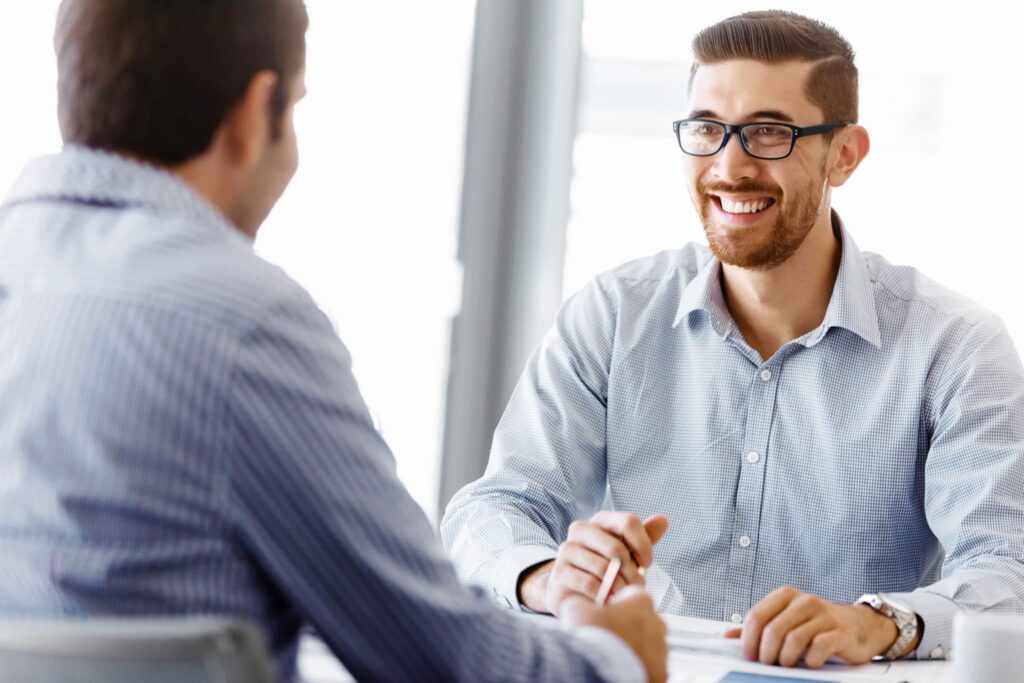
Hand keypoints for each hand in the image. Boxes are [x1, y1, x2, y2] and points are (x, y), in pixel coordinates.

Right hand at [519, 512, 669, 614]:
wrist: (572, 591)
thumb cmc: (605, 570)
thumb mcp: (627, 553)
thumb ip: (644, 538)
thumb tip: (663, 519)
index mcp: (600, 521)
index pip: (628, 522)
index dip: (643, 544)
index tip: (648, 564)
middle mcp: (580, 530)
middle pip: (616, 547)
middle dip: (632, 572)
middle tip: (637, 588)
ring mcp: (566, 550)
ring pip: (602, 567)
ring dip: (618, 587)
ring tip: (622, 597)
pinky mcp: (558, 572)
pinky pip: (588, 583)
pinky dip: (603, 595)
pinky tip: (607, 601)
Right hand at [561, 585, 668, 682]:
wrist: (604, 671)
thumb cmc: (594, 637)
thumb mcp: (576, 609)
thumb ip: (580, 602)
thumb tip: (577, 605)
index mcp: (642, 602)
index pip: (633, 594)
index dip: (617, 602)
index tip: (605, 611)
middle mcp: (657, 624)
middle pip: (642, 620)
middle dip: (627, 626)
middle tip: (607, 635)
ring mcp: (661, 649)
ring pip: (648, 645)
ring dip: (633, 647)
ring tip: (612, 655)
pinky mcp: (661, 671)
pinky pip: (650, 666)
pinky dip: (637, 666)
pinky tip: (620, 668)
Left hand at [724, 586, 905, 667]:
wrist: (859, 626)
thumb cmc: (817, 624)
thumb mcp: (786, 620)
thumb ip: (759, 627)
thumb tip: (728, 636)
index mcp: (785, 596)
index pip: (756, 616)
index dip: (748, 640)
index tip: (749, 656)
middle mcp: (804, 602)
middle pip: (773, 630)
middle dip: (765, 653)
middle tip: (768, 664)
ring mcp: (824, 616)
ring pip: (793, 639)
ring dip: (785, 658)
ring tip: (786, 664)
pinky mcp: (840, 632)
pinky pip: (819, 647)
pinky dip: (810, 659)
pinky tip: (810, 662)